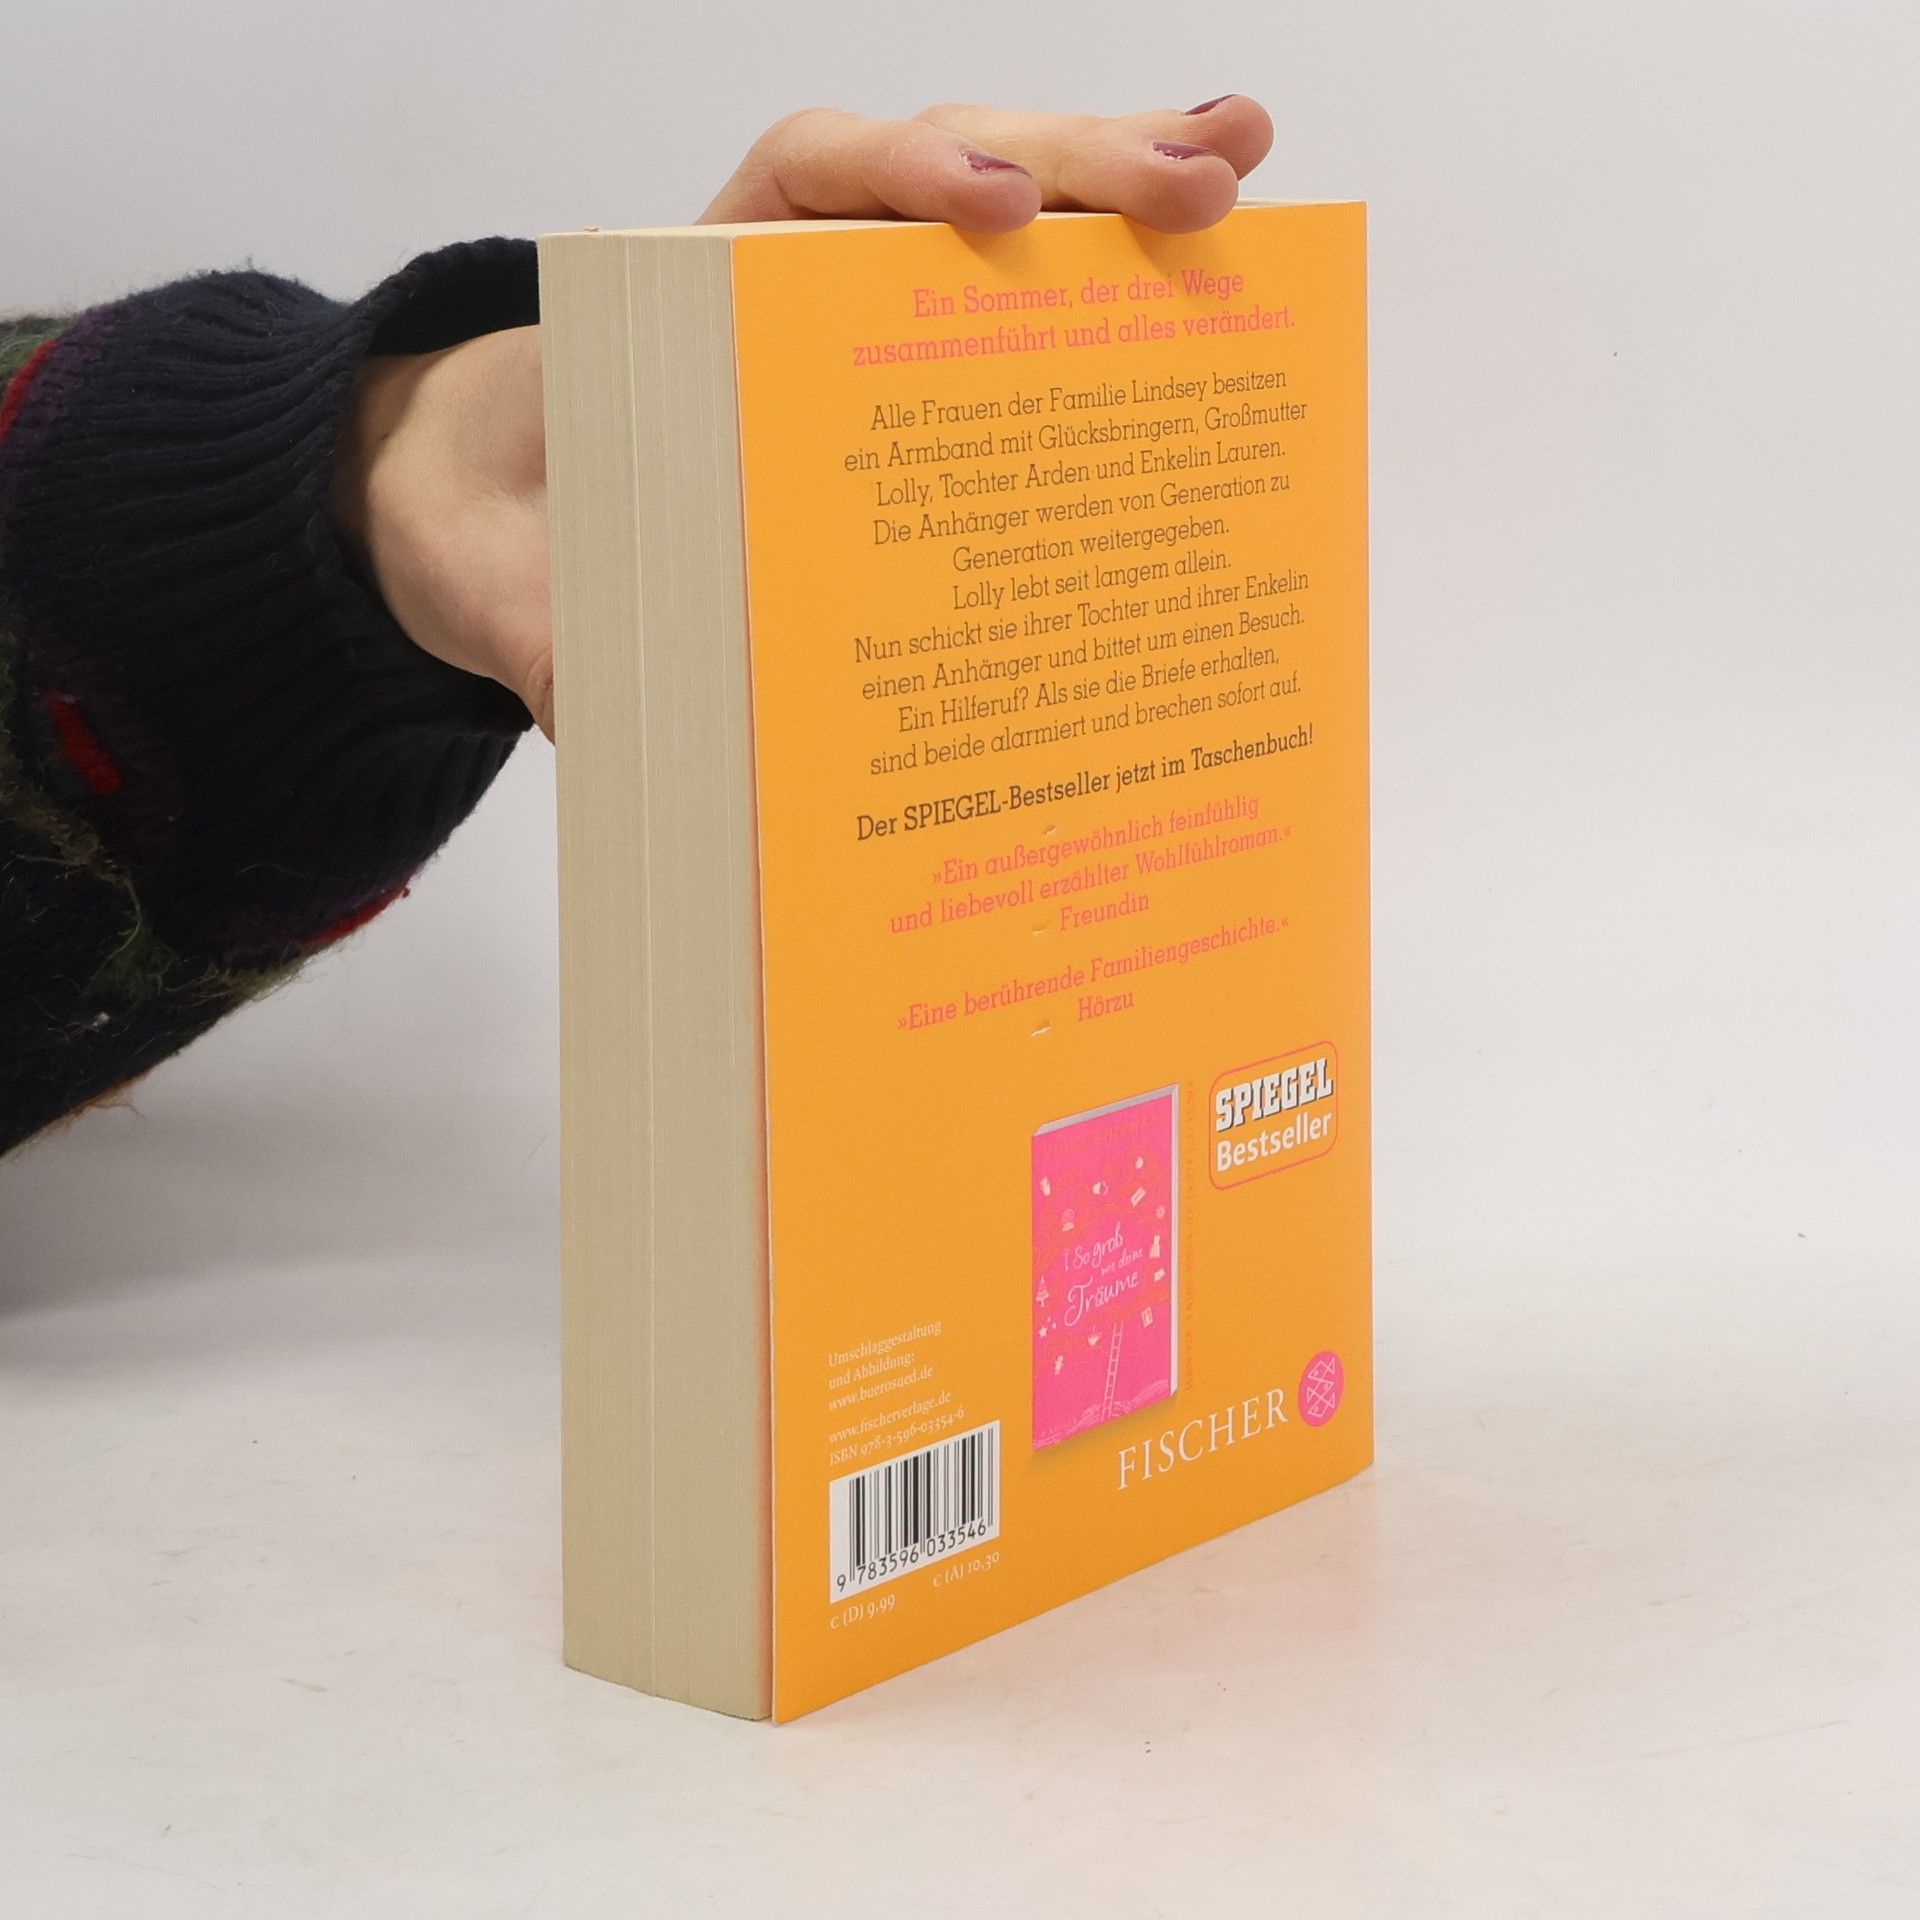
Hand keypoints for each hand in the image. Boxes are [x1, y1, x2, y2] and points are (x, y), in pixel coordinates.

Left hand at [332, 97, 1273, 739]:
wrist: (499, 537)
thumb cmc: (529, 543)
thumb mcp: (529, 595)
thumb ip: (558, 645)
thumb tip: (618, 721)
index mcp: (697, 301)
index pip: (806, 182)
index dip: (897, 175)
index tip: (988, 212)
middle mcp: (792, 282)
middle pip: (946, 172)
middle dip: (1074, 165)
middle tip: (1191, 193)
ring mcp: (865, 321)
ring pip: (1010, 216)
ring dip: (1125, 186)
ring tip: (1235, 172)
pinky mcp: (919, 379)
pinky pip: (1020, 307)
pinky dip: (1110, 279)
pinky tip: (1204, 260)